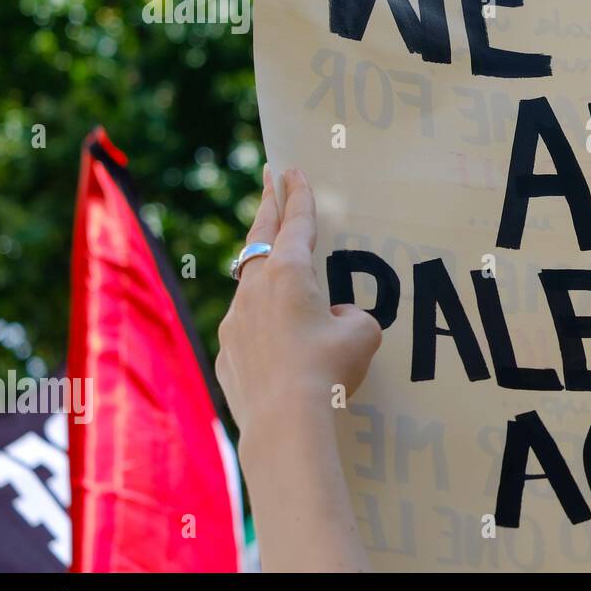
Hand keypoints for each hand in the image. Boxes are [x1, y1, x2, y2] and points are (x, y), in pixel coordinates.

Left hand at [216, 166, 380, 462]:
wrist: (286, 422)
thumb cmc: (329, 370)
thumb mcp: (362, 334)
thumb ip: (351, 316)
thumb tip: (335, 317)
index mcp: (289, 274)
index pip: (297, 223)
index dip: (299, 195)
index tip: (292, 169)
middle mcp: (255, 290)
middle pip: (260, 237)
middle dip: (268, 206)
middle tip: (269, 179)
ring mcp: (236, 321)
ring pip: (251, 285)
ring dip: (266, 271)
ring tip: (280, 269)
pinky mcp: (228, 353)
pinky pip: (249, 329)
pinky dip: (264, 325)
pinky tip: (281, 345)